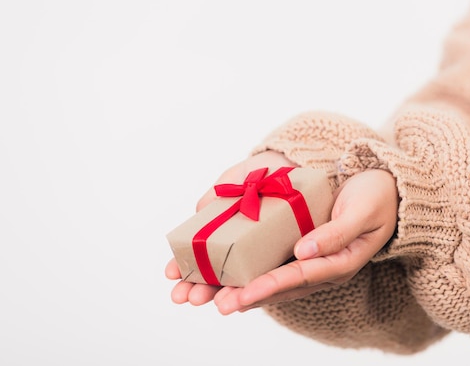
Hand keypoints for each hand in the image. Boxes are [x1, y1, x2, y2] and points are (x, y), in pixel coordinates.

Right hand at [165, 150, 296, 304]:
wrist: (299, 166)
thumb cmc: (264, 173)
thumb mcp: (236, 180)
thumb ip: (218, 196)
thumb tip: (201, 211)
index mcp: (227, 235)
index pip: (202, 257)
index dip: (184, 267)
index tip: (170, 273)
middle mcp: (246, 253)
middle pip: (219, 278)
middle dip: (199, 289)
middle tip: (184, 297)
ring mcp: (268, 261)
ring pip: (245, 286)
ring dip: (228, 297)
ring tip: (213, 303)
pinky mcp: (294, 263)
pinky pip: (276, 283)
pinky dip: (260, 293)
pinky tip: (244, 302)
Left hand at [212, 168, 398, 313]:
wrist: (389, 191)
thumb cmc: (377, 197)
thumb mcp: (361, 212)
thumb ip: (336, 234)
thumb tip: (304, 251)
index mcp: (340, 263)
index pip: (299, 277)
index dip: (270, 286)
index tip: (243, 293)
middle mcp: (325, 269)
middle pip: (283, 288)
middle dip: (250, 297)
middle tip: (219, 304)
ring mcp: (315, 263)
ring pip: (277, 283)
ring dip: (248, 291)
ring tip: (218, 299)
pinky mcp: (307, 253)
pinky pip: (278, 268)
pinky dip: (255, 275)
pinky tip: (234, 279)